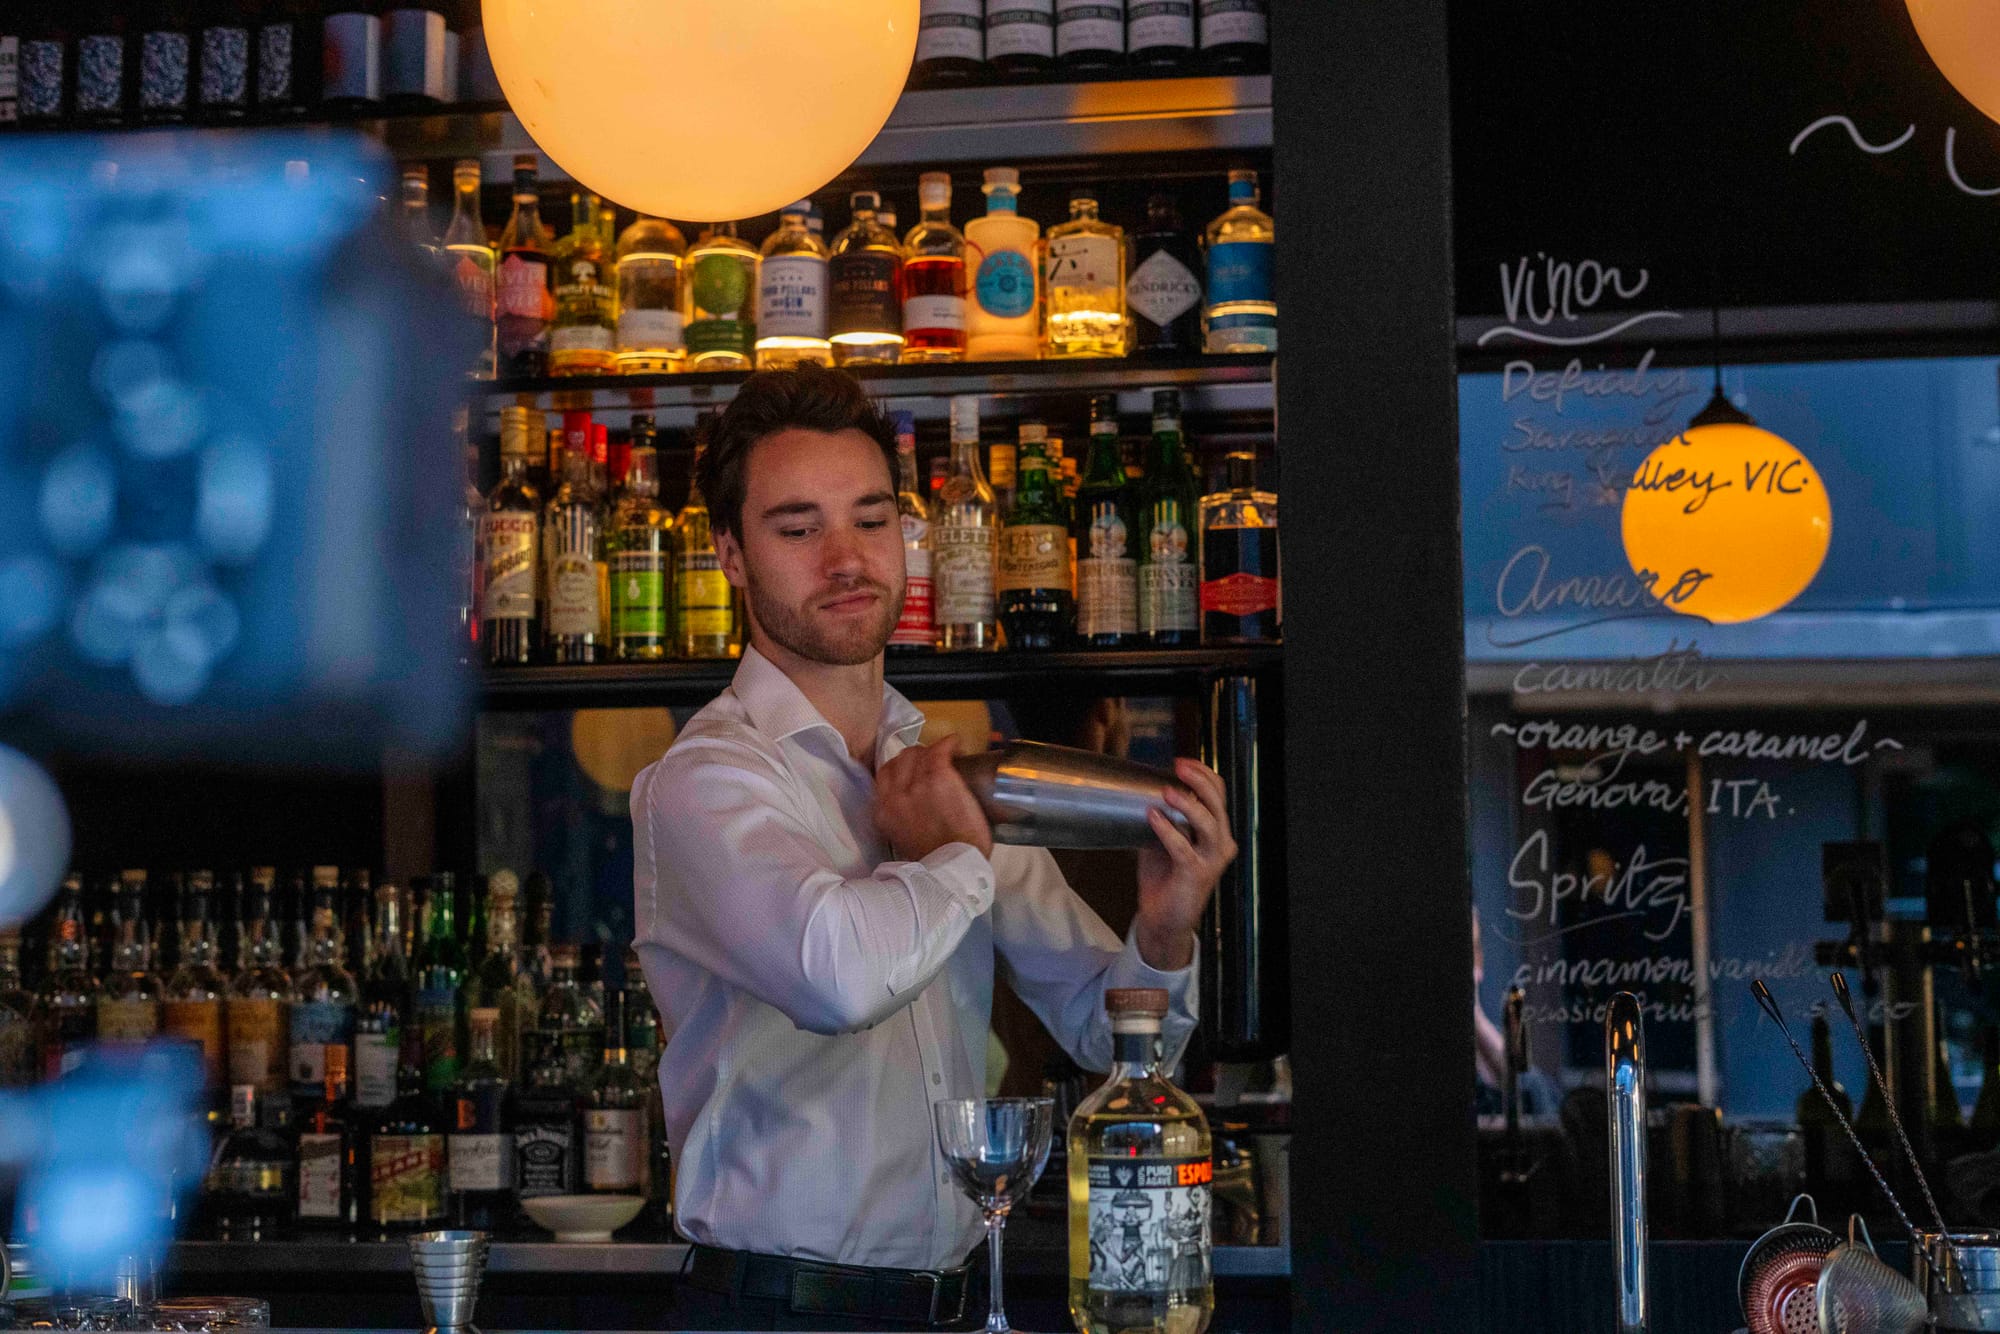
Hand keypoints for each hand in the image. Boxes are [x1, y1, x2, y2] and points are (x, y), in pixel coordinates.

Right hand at [872, 735, 993, 860]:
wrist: (954, 868)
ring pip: (918, 752)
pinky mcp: (939, 777)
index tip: (914, 772)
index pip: (884, 774)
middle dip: (915, 759)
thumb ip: (899, 821)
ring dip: (931, 752)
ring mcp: (916, 784)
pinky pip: (940, 749)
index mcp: (882, 812)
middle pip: (900, 760)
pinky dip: (950, 744)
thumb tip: (911, 810)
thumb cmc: (934, 861)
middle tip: (931, 764)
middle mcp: (894, 795)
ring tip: (945, 756)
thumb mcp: (901, 841)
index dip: (900, 769)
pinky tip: (956, 744)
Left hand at [1134, 758, 1236, 970]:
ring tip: (1167, 791)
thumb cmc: (1164, 878)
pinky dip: (1167, 830)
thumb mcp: (1164, 840)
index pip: (1218, 794)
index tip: (1181, 762)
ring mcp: (1211, 860)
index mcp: (1216, 832)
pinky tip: (1152, 817)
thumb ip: (1162, 817)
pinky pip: (1183, 848)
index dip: (1203, 774)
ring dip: (1188, 804)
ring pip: (1208, 824)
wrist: (1162, 920)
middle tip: (1178, 767)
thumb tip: (1142, 792)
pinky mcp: (1196, 875)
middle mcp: (1220, 844)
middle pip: (1218, 804)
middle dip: (1199, 781)